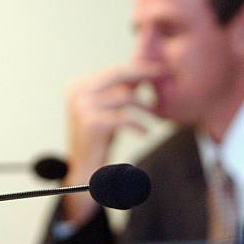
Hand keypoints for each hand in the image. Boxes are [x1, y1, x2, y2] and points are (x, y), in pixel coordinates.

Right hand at [62, 64, 158, 224]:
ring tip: (157, 118)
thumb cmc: (99, 142)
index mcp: (79, 86)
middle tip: (165, 76)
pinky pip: (125, 117)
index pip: (115, 71)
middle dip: (144, 74)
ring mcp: (82, 107)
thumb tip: (144, 73)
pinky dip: (139, 125)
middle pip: (118, 75)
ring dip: (146, 107)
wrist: (84, 173)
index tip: (161, 69)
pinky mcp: (91, 123)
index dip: (139, 69)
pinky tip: (146, 132)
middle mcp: (77, 93)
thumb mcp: (109, 111)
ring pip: (125, 97)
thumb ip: (120, 92)